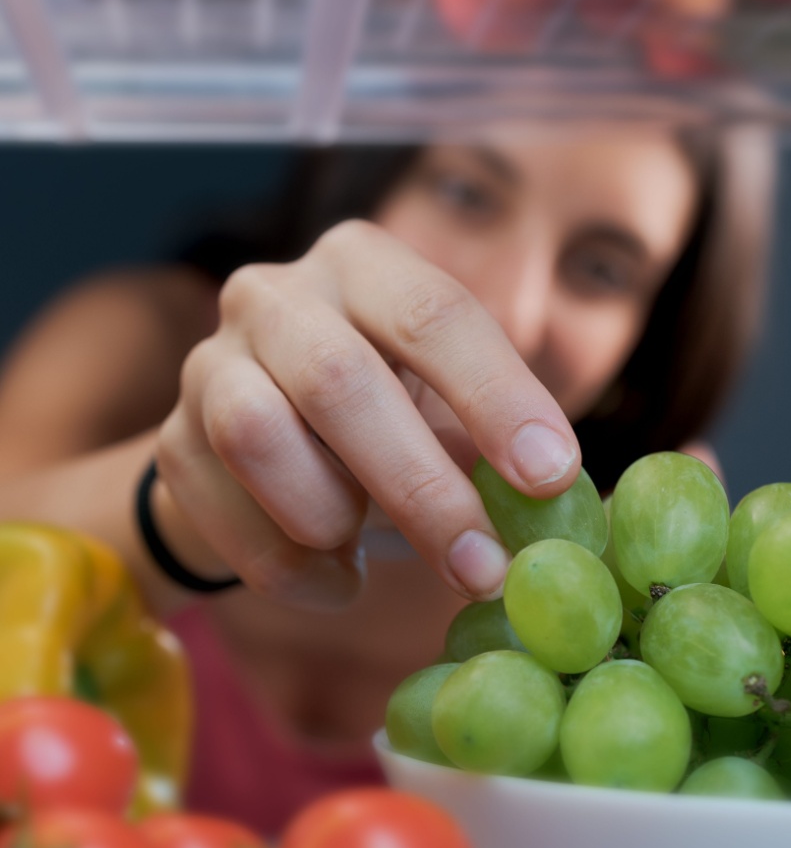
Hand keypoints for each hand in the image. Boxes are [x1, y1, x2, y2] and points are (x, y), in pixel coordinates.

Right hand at [156, 220, 579, 607]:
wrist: (260, 445)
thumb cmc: (385, 416)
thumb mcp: (443, 404)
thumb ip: (493, 441)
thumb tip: (563, 499)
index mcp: (365, 266)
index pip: (435, 313)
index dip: (497, 397)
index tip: (551, 476)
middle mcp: (277, 296)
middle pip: (341, 381)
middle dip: (423, 488)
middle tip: (484, 568)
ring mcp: (210, 363)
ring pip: (260, 437)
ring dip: (336, 516)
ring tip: (376, 550)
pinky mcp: (170, 442)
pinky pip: (226, 517)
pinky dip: (294, 569)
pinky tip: (339, 581)